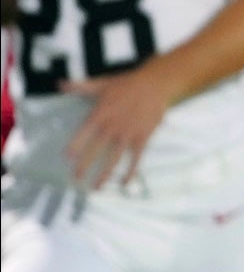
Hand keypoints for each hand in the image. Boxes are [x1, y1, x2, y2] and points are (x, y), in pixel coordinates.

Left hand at [61, 66, 171, 188]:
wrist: (155, 84)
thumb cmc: (127, 84)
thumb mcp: (102, 83)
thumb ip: (80, 87)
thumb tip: (60, 84)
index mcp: (101, 114)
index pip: (84, 133)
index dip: (75, 145)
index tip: (67, 158)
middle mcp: (112, 127)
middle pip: (96, 150)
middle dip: (85, 166)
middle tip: (76, 179)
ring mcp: (128, 134)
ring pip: (114, 159)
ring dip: (104, 174)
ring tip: (96, 188)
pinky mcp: (142, 138)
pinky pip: (136, 158)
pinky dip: (131, 171)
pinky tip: (125, 183)